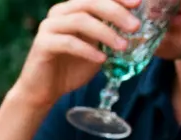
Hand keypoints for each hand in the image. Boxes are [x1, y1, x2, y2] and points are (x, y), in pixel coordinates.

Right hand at [11, 0, 141, 108]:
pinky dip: (88, 50)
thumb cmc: (71, 69)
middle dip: (116, 13)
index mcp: (72, 9)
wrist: (43, 91)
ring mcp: (48, 27)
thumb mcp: (96, 47)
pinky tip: (102, 59)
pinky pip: (69, 42)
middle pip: (90, 3)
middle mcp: (58, 13)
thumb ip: (109, 34)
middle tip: (135, 27)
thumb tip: (136, 26)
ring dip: (105, 32)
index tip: (138, 3)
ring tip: (123, 46)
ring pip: (80, 21)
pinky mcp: (41, 44)